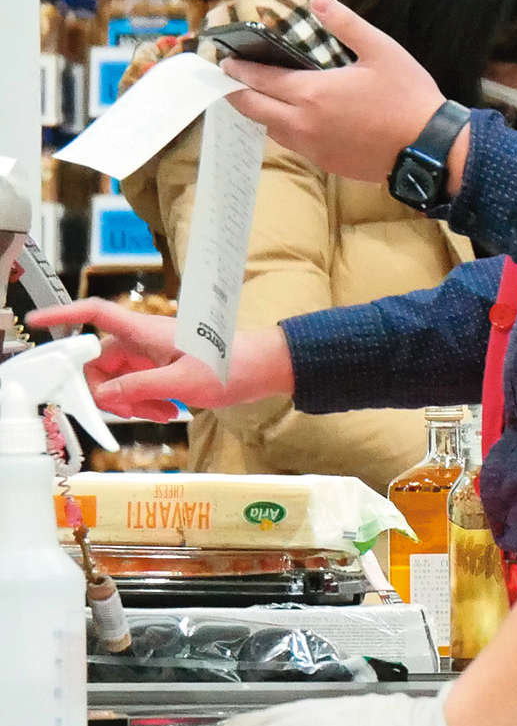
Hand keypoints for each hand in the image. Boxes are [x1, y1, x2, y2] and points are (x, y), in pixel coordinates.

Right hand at [27, 300, 293, 418]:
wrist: (267, 368)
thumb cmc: (234, 366)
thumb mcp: (183, 383)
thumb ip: (139, 388)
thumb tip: (105, 394)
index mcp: (146, 332)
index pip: (97, 313)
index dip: (65, 314)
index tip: (39, 320)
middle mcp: (145, 340)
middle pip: (102, 363)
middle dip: (110, 392)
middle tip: (133, 411)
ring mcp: (154, 355)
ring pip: (120, 380)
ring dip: (131, 402)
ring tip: (163, 412)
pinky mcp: (165, 368)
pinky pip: (139, 387)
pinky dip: (146, 402)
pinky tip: (169, 411)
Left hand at [221, 0, 448, 188]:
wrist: (429, 147)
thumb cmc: (407, 96)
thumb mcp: (382, 50)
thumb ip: (346, 23)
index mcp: (312, 92)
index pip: (260, 79)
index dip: (239, 69)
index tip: (226, 61)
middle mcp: (302, 122)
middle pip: (252, 108)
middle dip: (236, 93)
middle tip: (229, 81)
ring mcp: (312, 146)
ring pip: (270, 129)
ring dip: (261, 112)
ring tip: (261, 97)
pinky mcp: (325, 163)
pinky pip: (292, 144)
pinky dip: (285, 129)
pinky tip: (297, 120)